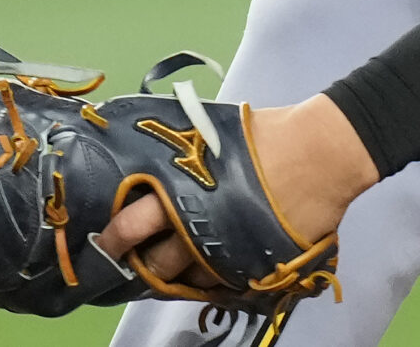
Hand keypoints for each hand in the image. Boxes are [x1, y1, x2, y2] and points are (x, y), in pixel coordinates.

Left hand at [94, 95, 377, 287]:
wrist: (317, 155)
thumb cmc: (261, 137)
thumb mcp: (206, 133)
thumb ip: (175, 154)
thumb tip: (143, 156)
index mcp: (180, 193)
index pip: (131, 225)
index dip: (113, 237)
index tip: (102, 242)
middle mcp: (198, 230)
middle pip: (154, 264)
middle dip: (137, 267)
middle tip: (130, 264)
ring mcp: (227, 255)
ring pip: (187, 281)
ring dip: (175, 276)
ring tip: (168, 267)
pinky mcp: (254, 269)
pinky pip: (221, 287)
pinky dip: (209, 281)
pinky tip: (205, 271)